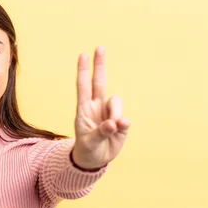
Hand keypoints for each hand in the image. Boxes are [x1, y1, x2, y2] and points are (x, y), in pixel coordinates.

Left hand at [72, 47, 129, 169]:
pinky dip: (123, 124)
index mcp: (84, 110)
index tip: (83, 55)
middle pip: (99, 82)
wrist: (95, 160)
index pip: (83, 86)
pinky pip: (125, 118)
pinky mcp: (121, 122)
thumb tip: (114, 123)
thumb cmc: (87, 149)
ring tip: (112, 128)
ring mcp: (110, 113)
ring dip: (115, 112)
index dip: (83, 71)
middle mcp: (96, 107)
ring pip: (116, 101)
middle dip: (99, 65)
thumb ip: (101, 132)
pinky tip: (119, 130)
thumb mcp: (89, 143)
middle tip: (100, 47)